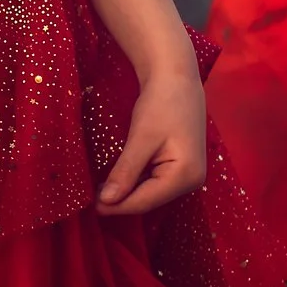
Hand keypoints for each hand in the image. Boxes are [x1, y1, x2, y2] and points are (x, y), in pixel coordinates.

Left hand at [95, 60, 207, 216]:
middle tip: (93, 200)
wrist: (177, 78)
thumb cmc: (162, 103)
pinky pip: (155, 182)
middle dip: (122, 200)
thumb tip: (107, 200)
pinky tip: (119, 180)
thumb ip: (125, 171)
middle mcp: (193, 181)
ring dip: (128, 192)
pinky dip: (136, 182)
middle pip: (149, 199)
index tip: (93, 207)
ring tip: (101, 192)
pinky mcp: (182, 168)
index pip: (145, 200)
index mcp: (186, 176)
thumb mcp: (141, 138)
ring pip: (151, 192)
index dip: (118, 206)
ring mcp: (189, 176)